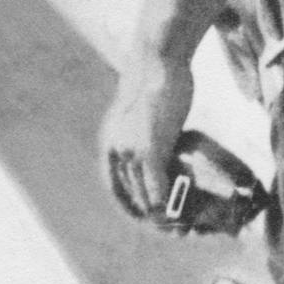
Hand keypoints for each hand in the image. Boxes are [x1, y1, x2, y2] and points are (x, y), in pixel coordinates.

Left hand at [100, 42, 193, 225]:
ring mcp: (132, 151)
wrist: (157, 60)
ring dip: (155, 209)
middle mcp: (116, 149)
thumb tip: (157, 141)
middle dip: (143, 211)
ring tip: (170, 220)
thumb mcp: (140, 111)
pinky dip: (164, 198)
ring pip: (142, 191)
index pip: (113, 184)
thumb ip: (140, 131)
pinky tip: (173, 205)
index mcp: (109, 141)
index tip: (140, 215)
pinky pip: (157, 184)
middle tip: (161, 223)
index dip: (127, 203)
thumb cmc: (155, 79)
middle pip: (128, 192)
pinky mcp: (151, 149)